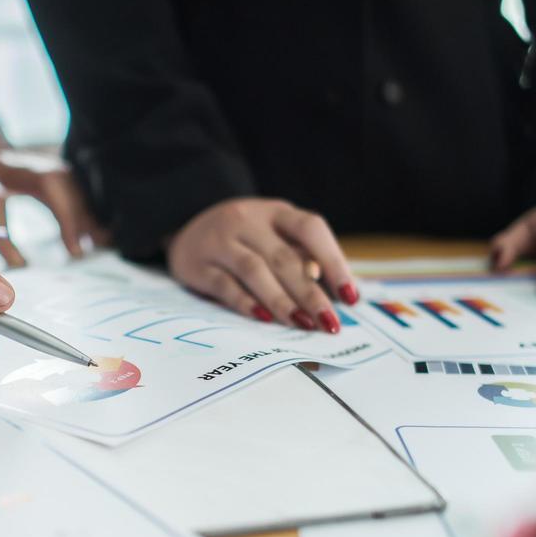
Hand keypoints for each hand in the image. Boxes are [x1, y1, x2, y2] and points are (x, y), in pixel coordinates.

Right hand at [166, 198, 358, 332]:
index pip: (311, 229)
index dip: (334, 261)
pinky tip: (264, 319)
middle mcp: (247, 220)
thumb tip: (322, 284)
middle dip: (310, 293)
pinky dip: (245, 302)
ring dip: (281, 300)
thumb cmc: (244, 239)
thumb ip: (298, 256)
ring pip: (254, 271)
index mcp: (275, 212)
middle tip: (329, 323)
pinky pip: (224, 285)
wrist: (185, 230)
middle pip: (284, 257)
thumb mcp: (273, 235)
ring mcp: (219, 241)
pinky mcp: (197, 264)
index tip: (350, 296)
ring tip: (302, 324)